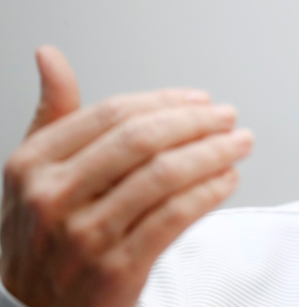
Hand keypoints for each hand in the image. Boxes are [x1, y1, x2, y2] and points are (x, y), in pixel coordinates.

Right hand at [0, 47, 253, 306]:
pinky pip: (175, 218)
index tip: (201, 99)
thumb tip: (49, 54)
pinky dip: (209, 194)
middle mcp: (52, 197)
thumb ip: (54, 112)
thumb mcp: (35, 170)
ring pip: (164, 177)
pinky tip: (227, 180)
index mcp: (33, 163)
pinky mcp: (115, 269)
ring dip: (213, 154)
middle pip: (142, 140)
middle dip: (196, 123)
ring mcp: (82, 235)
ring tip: (239, 144)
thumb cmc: (43, 232)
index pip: (114, 114)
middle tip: (228, 117)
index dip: (165, 101)